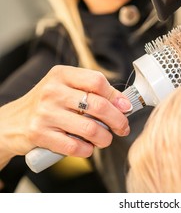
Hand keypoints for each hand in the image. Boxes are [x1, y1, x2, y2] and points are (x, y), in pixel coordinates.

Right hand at [0, 65, 131, 167]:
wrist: (12, 122)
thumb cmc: (47, 104)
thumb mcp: (66, 88)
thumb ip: (93, 92)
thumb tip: (124, 104)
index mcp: (61, 74)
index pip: (97, 81)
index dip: (116, 97)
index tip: (125, 107)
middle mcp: (52, 91)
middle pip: (98, 106)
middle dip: (117, 120)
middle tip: (123, 128)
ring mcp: (45, 113)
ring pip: (90, 129)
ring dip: (105, 138)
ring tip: (105, 139)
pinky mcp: (39, 134)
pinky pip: (74, 146)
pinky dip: (87, 150)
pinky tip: (88, 147)